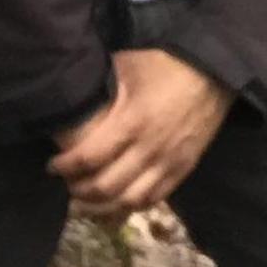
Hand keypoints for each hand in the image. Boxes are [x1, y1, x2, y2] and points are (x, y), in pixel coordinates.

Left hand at [49, 49, 233, 216]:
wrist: (215, 69)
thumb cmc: (167, 60)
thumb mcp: (127, 63)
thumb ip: (100, 83)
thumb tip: (70, 88)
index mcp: (132, 121)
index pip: (89, 158)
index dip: (65, 167)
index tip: (51, 166)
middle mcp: (150, 149)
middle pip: (106, 187)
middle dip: (79, 191)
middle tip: (65, 184)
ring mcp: (169, 163)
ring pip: (129, 201)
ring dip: (103, 206)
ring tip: (85, 201)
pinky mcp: (184, 168)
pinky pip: (154, 198)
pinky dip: (131, 205)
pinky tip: (116, 202)